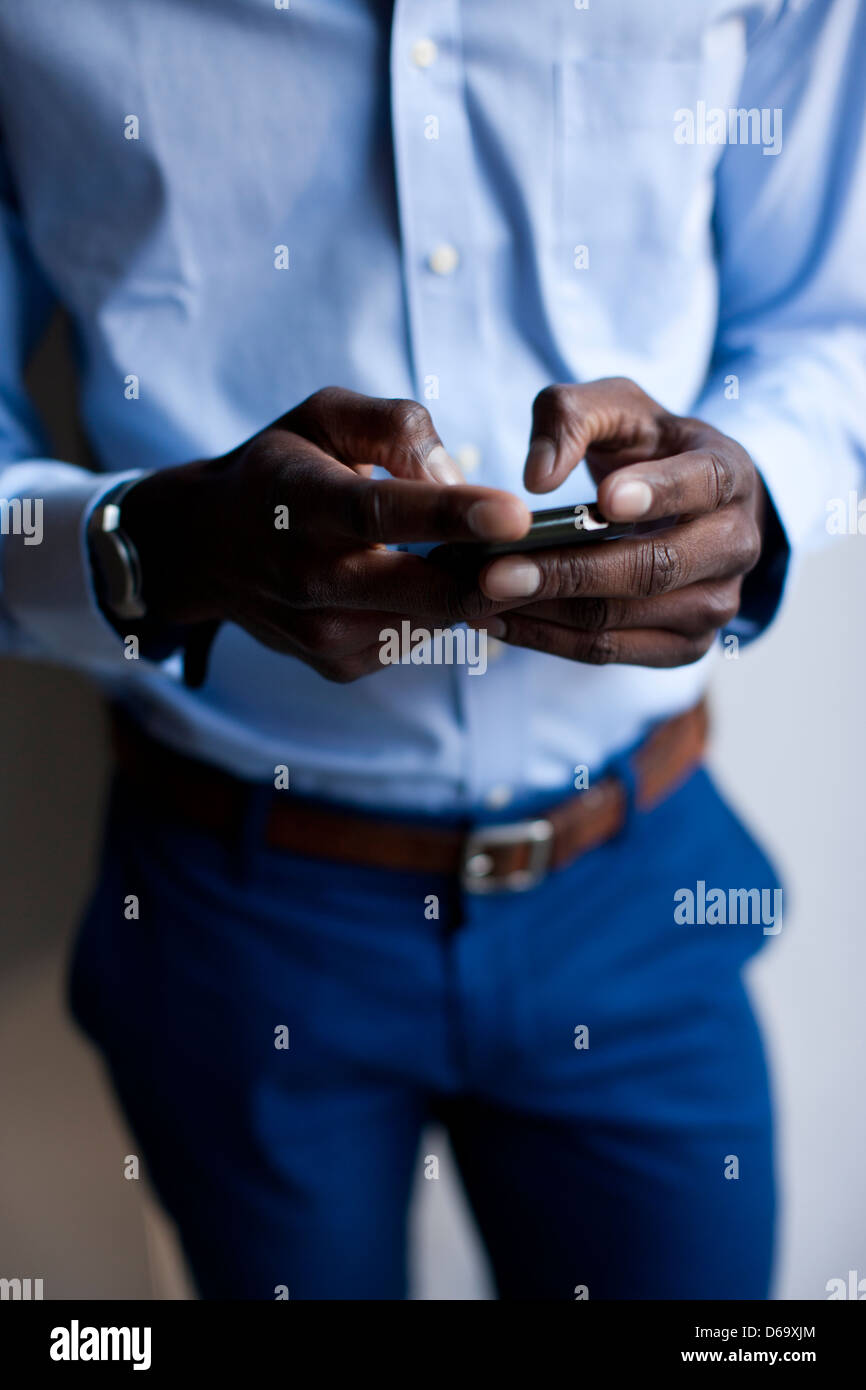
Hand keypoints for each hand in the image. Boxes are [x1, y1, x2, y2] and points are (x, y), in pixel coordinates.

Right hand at [121, 387, 529, 680]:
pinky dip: (440, 610)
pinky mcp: (337, 664)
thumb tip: (456, 477)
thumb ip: (394, 427)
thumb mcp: (323, 414)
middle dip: (491, 577)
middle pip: (418, 589)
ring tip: (490, 554)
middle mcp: (305, 576)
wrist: (207, 548)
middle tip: (545, 551)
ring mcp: (319, 632)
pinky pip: (415, 638)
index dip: (451, 515)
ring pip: (429, 619)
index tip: (514, 515)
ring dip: (473, 591)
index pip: (379, 510)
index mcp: (299, 502)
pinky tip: (434, 579)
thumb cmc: (282, 466)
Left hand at [476, 378, 766, 667]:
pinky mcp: (684, 646)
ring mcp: (715, 604)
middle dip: (569, 572)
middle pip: (654, 568)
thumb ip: (572, 417)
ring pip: (626, 619)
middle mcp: (735, 545)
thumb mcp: (616, 406)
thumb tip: (537, 477)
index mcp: (729, 473)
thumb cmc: (646, 446)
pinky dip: (549, 639)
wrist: (691, 503)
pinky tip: (498, 620)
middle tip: (495, 570)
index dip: (658, 493)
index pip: (704, 484)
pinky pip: (610, 651)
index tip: (605, 499)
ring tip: (479, 596)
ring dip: (547, 612)